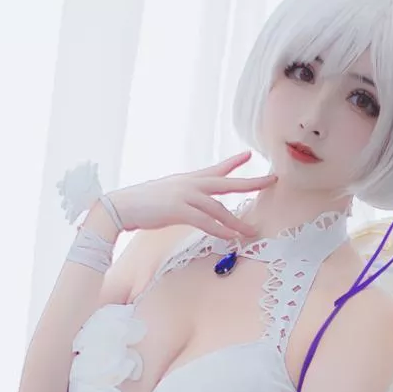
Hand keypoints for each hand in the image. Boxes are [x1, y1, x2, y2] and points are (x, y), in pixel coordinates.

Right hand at [106, 151, 276, 240]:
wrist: (120, 206)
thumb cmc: (141, 203)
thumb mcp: (166, 193)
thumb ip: (183, 197)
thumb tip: (192, 204)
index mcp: (187, 180)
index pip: (215, 169)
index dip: (233, 162)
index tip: (248, 155)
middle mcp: (190, 184)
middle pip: (227, 182)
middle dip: (251, 182)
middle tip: (272, 179)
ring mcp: (185, 195)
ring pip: (219, 207)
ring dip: (236, 221)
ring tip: (251, 231)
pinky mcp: (178, 210)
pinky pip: (205, 221)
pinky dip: (219, 229)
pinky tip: (231, 236)